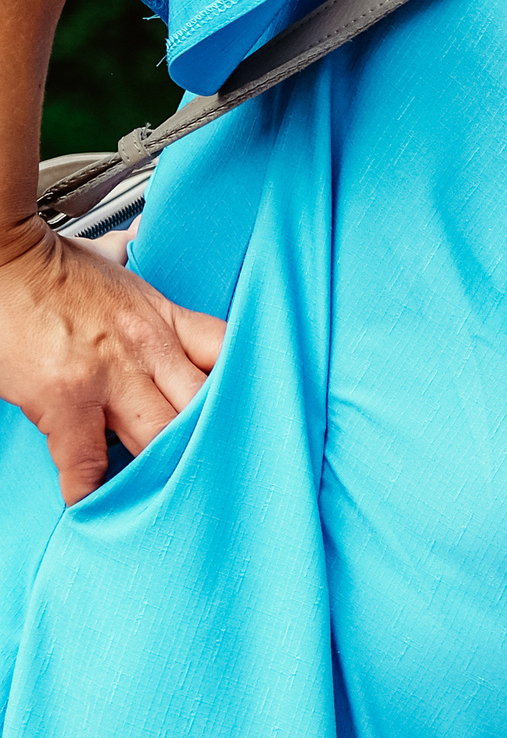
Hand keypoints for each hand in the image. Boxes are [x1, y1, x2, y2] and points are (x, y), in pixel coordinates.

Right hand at [0, 217, 224, 503]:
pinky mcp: (64, 401)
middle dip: (213, 437)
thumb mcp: (109, 262)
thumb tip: (135, 237)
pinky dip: (90, 487)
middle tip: (221, 467)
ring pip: (160, 438)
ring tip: (169, 491)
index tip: (250, 409)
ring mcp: (108, 378)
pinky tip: (94, 500)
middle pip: (204, 407)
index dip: (245, 383)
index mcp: (164, 318)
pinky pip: (86, 461)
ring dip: (162, 468)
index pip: (228, 352)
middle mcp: (147, 349)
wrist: (1, 257)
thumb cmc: (51, 264)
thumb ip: (131, 259)